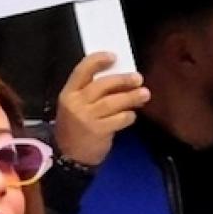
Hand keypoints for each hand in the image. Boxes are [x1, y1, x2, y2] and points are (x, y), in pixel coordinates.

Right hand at [53, 53, 148, 168]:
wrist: (69, 157)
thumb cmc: (76, 127)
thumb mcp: (76, 106)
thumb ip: (91, 92)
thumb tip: (120, 79)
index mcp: (68, 93)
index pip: (82, 71)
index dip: (98, 60)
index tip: (114, 57)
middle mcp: (75, 103)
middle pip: (102, 85)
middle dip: (123, 80)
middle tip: (138, 79)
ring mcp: (86, 118)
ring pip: (113, 102)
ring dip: (131, 97)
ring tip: (144, 94)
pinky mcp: (98, 131)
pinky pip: (119, 119)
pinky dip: (128, 116)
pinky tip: (131, 116)